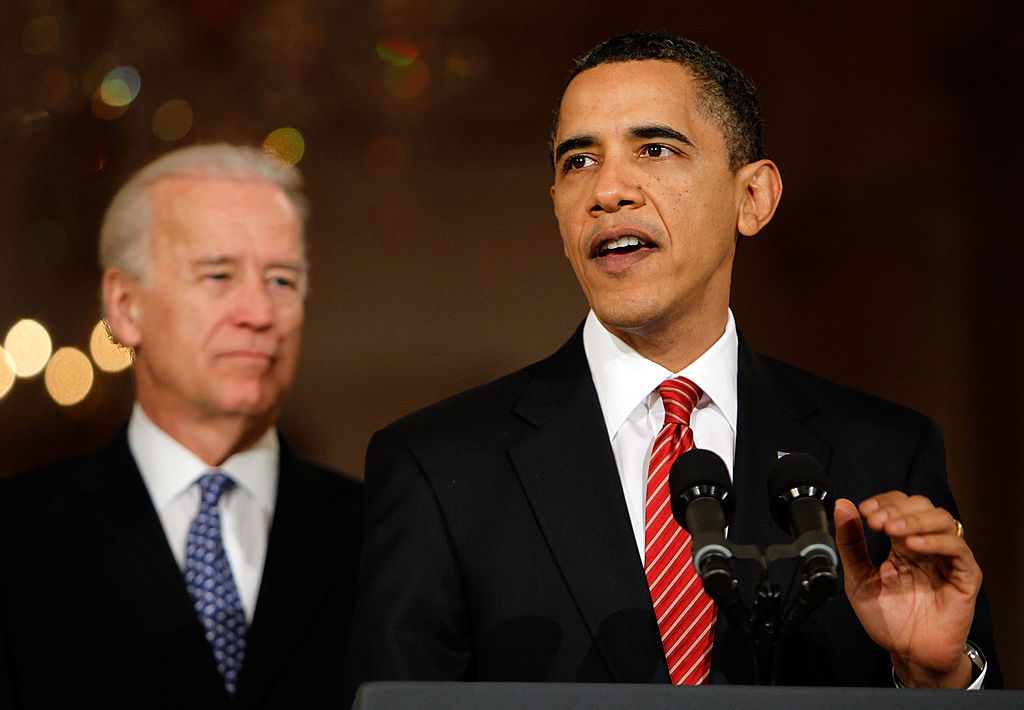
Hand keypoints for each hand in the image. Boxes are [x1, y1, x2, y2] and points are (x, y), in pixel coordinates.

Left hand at [834, 491, 978, 687]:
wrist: (907, 652)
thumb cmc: (887, 619)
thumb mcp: (858, 577)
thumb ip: (850, 543)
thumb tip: (842, 506)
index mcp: (901, 543)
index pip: (900, 505)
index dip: (884, 502)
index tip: (864, 511)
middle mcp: (926, 547)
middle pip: (922, 506)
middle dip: (896, 509)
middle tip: (876, 521)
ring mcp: (946, 560)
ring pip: (943, 520)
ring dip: (914, 520)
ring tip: (891, 531)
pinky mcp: (965, 577)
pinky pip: (958, 550)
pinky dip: (936, 542)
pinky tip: (913, 546)